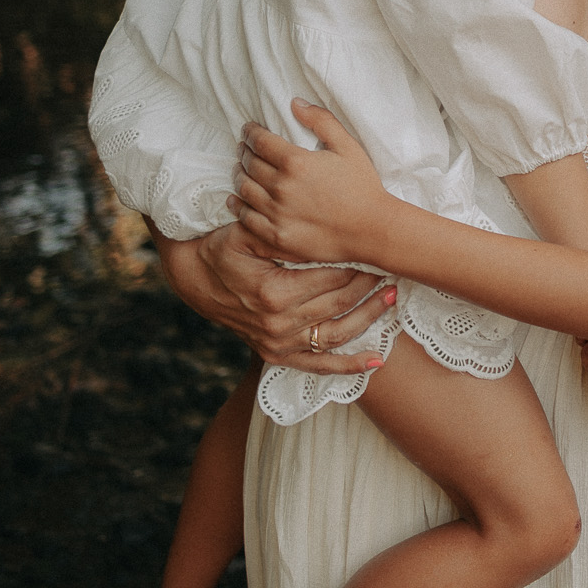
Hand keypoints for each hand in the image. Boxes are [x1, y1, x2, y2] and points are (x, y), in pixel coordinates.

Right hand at [153, 219, 393, 372]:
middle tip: (392, 266)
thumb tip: (317, 221)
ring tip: (392, 296)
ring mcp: (279, 343)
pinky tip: (377, 361)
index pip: (332, 276)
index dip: (358, 261)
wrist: (195, 279)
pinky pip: (319, 365)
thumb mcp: (244, 233)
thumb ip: (278, 230)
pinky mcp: (277, 355)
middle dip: (370, 284)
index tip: (378, 249)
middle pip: (340, 302)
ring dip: (370, 316)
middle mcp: (279, 323)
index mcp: (274, 292)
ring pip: (338, 333)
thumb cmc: (222, 249)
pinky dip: (349, 366)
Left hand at [228, 98, 392, 263]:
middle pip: (250, 164)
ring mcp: (276, 213)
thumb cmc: (363, 187)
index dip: (251, 133)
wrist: (371, 230)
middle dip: (244, 152)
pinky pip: (246, 218)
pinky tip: (236, 199)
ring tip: (241, 170)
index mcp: (296, 162)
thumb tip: (295, 103)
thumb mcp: (348, 147)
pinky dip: (237, 205)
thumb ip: (322, 121)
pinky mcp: (276, 235)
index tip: (249, 130)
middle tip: (244, 148)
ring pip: (244, 189)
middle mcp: (281, 187)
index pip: (260, 142)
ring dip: (239, 175)